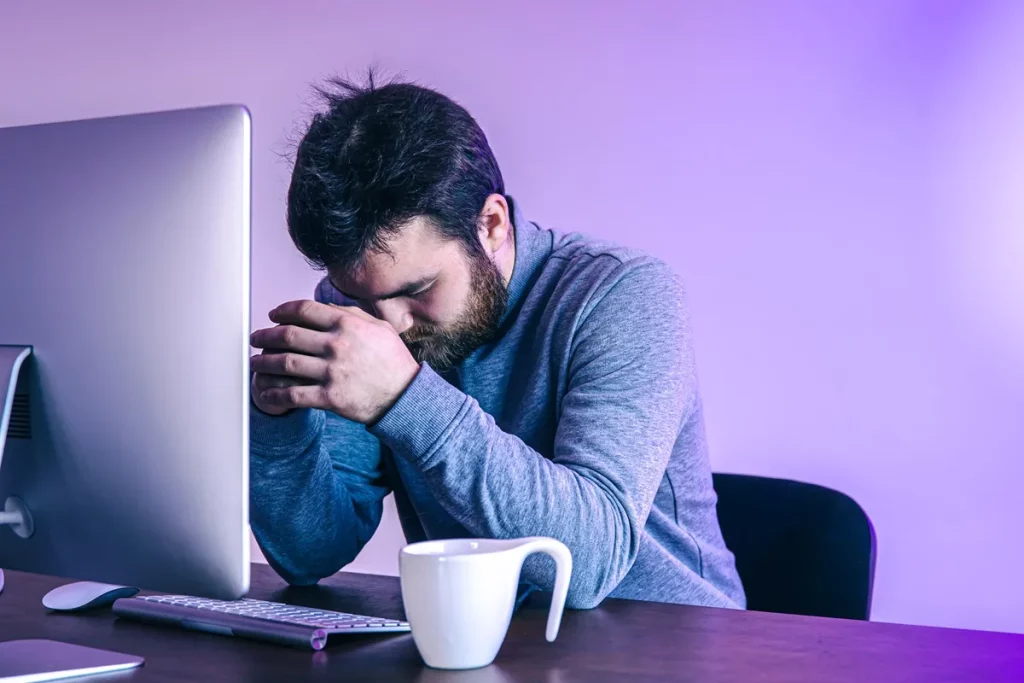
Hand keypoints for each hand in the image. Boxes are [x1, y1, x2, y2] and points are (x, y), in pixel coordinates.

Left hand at [249, 300, 420, 423]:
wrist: (405, 396)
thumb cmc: (393, 362)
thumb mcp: (379, 327)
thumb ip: (351, 314)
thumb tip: (326, 306)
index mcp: (347, 325)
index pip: (304, 311)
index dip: (283, 311)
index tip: (273, 315)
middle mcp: (337, 345)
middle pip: (288, 336)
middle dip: (265, 336)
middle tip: (256, 338)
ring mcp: (332, 372)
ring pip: (285, 364)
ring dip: (263, 363)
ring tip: (255, 363)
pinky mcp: (330, 397)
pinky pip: (293, 394)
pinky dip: (274, 394)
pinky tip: (265, 393)